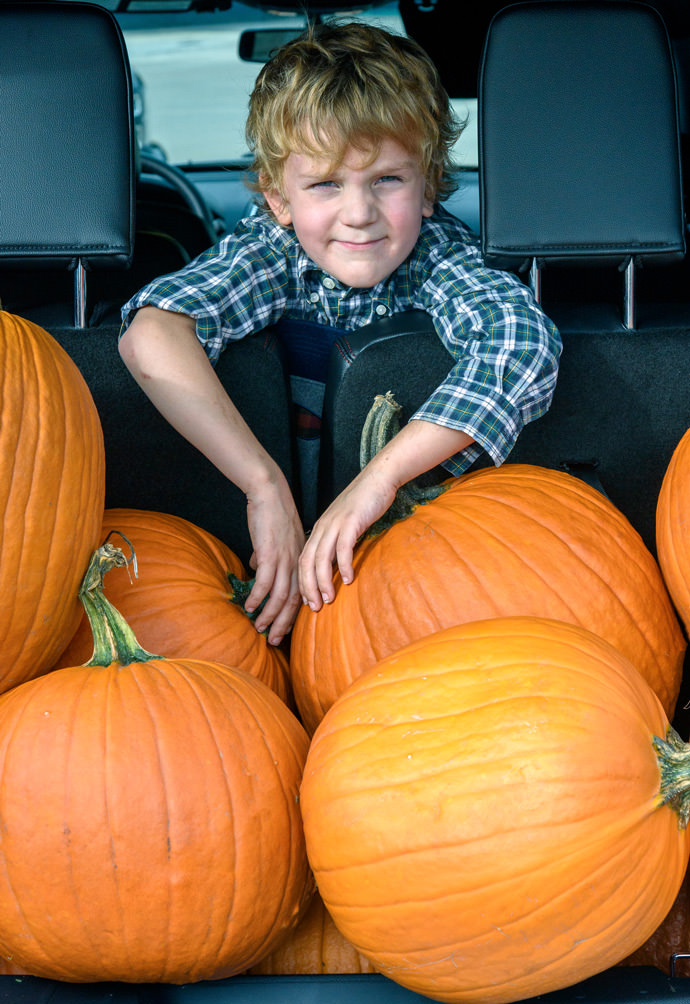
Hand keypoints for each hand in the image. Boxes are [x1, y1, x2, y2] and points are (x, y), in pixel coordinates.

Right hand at [244, 479, 305, 644]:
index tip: (284, 630)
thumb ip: (267, 554)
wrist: (270, 492)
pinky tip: (251, 608)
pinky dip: (258, 597)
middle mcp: (296, 563)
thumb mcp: (276, 537)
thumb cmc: (271, 513)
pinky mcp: (270, 554)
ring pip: (281, 596)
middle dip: (283, 623)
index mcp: (301, 561)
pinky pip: (265, 582)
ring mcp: (284, 559)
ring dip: (270, 615)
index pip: (301, 593)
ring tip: (260, 629)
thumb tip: (253, 566)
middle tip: (274, 641)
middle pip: (294, 601)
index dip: (293, 614)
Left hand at [297, 419, 474, 610]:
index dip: (302, 583)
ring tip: (328, 599)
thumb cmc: (364, 503)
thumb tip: (336, 565)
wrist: (378, 478)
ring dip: (323, 581)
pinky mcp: (351, 521)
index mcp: (319, 530)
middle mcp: (322, 527)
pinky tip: (349, 580)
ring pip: (322, 557)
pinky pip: (343, 547)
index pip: (303, 560)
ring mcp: (336, 524)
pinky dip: (344, 565)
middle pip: (307, 562)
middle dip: (307, 588)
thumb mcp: (345, 524)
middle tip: (313, 608)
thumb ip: (338, 542)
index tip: (307, 602)